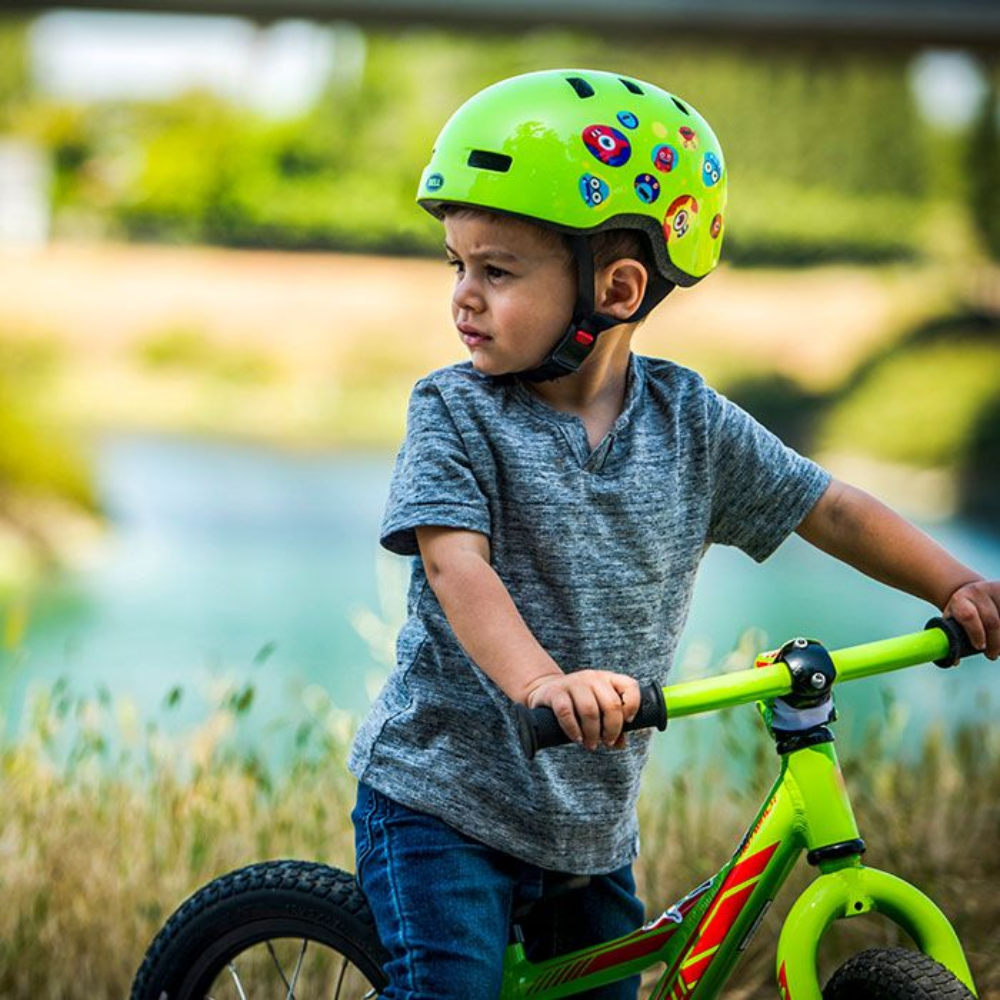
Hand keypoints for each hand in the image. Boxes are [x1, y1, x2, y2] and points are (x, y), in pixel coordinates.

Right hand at [524, 670, 641, 750]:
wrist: (547, 691)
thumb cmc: (579, 703)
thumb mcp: (598, 707)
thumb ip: (612, 723)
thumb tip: (621, 744)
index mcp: (608, 679)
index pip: (630, 686)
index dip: (633, 706)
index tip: (628, 723)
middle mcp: (592, 678)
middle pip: (611, 704)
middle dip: (612, 729)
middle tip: (607, 742)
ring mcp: (573, 683)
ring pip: (590, 710)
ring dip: (593, 733)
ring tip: (591, 744)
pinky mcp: (556, 692)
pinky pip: (566, 713)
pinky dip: (573, 730)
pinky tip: (577, 738)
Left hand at [944, 579, 999, 659]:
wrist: (974, 592)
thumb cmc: (961, 612)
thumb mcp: (953, 620)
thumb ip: (952, 638)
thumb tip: (954, 662)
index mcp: (960, 599)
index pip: (968, 616)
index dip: (975, 633)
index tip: (979, 647)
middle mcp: (977, 591)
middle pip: (992, 622)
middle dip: (994, 642)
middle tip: (991, 655)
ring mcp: (994, 590)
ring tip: (998, 648)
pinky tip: (999, 636)